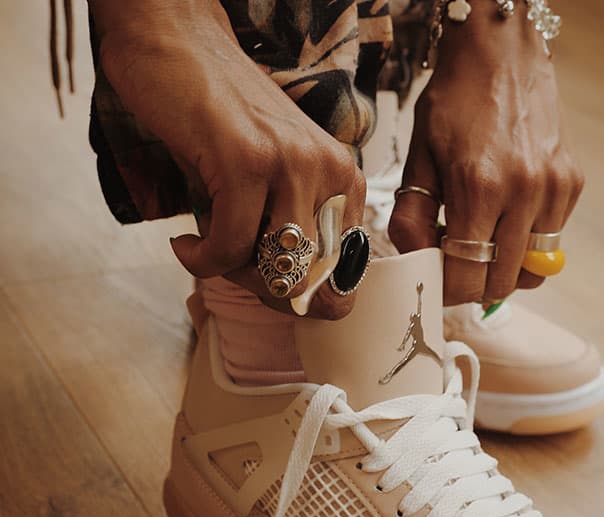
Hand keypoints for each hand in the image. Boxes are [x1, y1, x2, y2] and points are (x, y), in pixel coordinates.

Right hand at [92, 0, 363, 318]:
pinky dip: (201, 260)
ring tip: (205, 250)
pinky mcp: (247, 161)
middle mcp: (329, 172)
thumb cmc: (218, 121)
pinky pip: (230, 248)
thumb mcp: (268, 181)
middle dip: (263, 293)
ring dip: (232, 276)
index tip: (262, 286)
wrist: (176, 42)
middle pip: (308, 282)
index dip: (301, 299)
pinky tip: (185, 243)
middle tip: (227, 269)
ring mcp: (292, 164)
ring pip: (275, 270)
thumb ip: (287, 235)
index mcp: (343, 180)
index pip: (342, 276)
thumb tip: (295, 304)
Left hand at [389, 8, 583, 305]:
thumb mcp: (418, 158)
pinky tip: (508, 217)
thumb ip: (410, 218)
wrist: (501, 50)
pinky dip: (527, 244)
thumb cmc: (453, 102)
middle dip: (474, 286)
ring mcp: (553, 188)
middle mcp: (522, 191)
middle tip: (457, 269)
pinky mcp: (572, 183)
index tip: (439, 285)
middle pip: (501, 282)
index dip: (449, 292)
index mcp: (478, 187)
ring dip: (504, 271)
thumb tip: (416, 265)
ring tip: (484, 247)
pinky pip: (551, 241)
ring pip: (531, 270)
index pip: (467, 276)